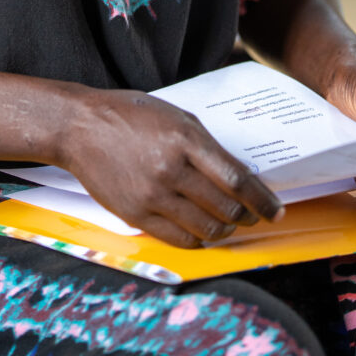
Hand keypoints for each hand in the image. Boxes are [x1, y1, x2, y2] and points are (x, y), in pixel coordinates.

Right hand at [59, 88, 282, 247]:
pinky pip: (179, 239)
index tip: (275, 209)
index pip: (237, 179)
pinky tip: (201, 232)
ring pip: (206, 228)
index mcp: (185, 138)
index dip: (262, 200)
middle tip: (253, 216)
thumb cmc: (129, 115)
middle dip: (247, 216)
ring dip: (225, 230)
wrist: (80, 127)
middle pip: (226, 207)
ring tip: (227, 224)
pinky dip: (198, 240)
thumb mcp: (174, 116)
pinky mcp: (136, 215)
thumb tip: (236, 174)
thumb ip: (205, 145)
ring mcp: (153, 195)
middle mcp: (171, 168)